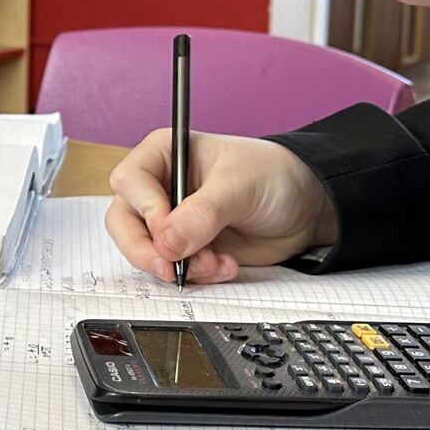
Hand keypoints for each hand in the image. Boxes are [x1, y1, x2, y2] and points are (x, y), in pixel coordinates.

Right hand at [105, 128, 338, 284]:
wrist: (304, 207)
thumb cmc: (272, 175)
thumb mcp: (239, 186)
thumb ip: (202, 213)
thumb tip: (167, 242)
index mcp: (164, 154)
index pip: (130, 182)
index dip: (145, 209)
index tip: (169, 231)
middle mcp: (160, 187)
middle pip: (124, 221)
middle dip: (147, 250)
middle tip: (171, 268)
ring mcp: (170, 220)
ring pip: (144, 250)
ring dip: (177, 266)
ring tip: (215, 264)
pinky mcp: (185, 248)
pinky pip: (171, 268)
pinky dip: (195, 275)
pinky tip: (224, 266)